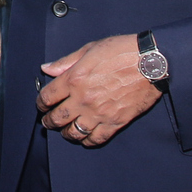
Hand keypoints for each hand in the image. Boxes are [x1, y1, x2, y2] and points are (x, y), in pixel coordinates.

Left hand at [36, 34, 160, 146]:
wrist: (151, 63)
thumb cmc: (120, 51)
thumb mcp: (89, 49)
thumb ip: (65, 62)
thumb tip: (46, 68)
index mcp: (74, 79)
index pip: (47, 97)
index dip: (41, 103)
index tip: (42, 105)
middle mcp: (83, 99)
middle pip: (57, 118)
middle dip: (48, 121)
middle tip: (47, 121)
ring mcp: (99, 113)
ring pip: (74, 132)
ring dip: (66, 133)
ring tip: (64, 131)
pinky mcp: (115, 122)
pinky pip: (96, 139)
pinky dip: (87, 141)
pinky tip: (84, 138)